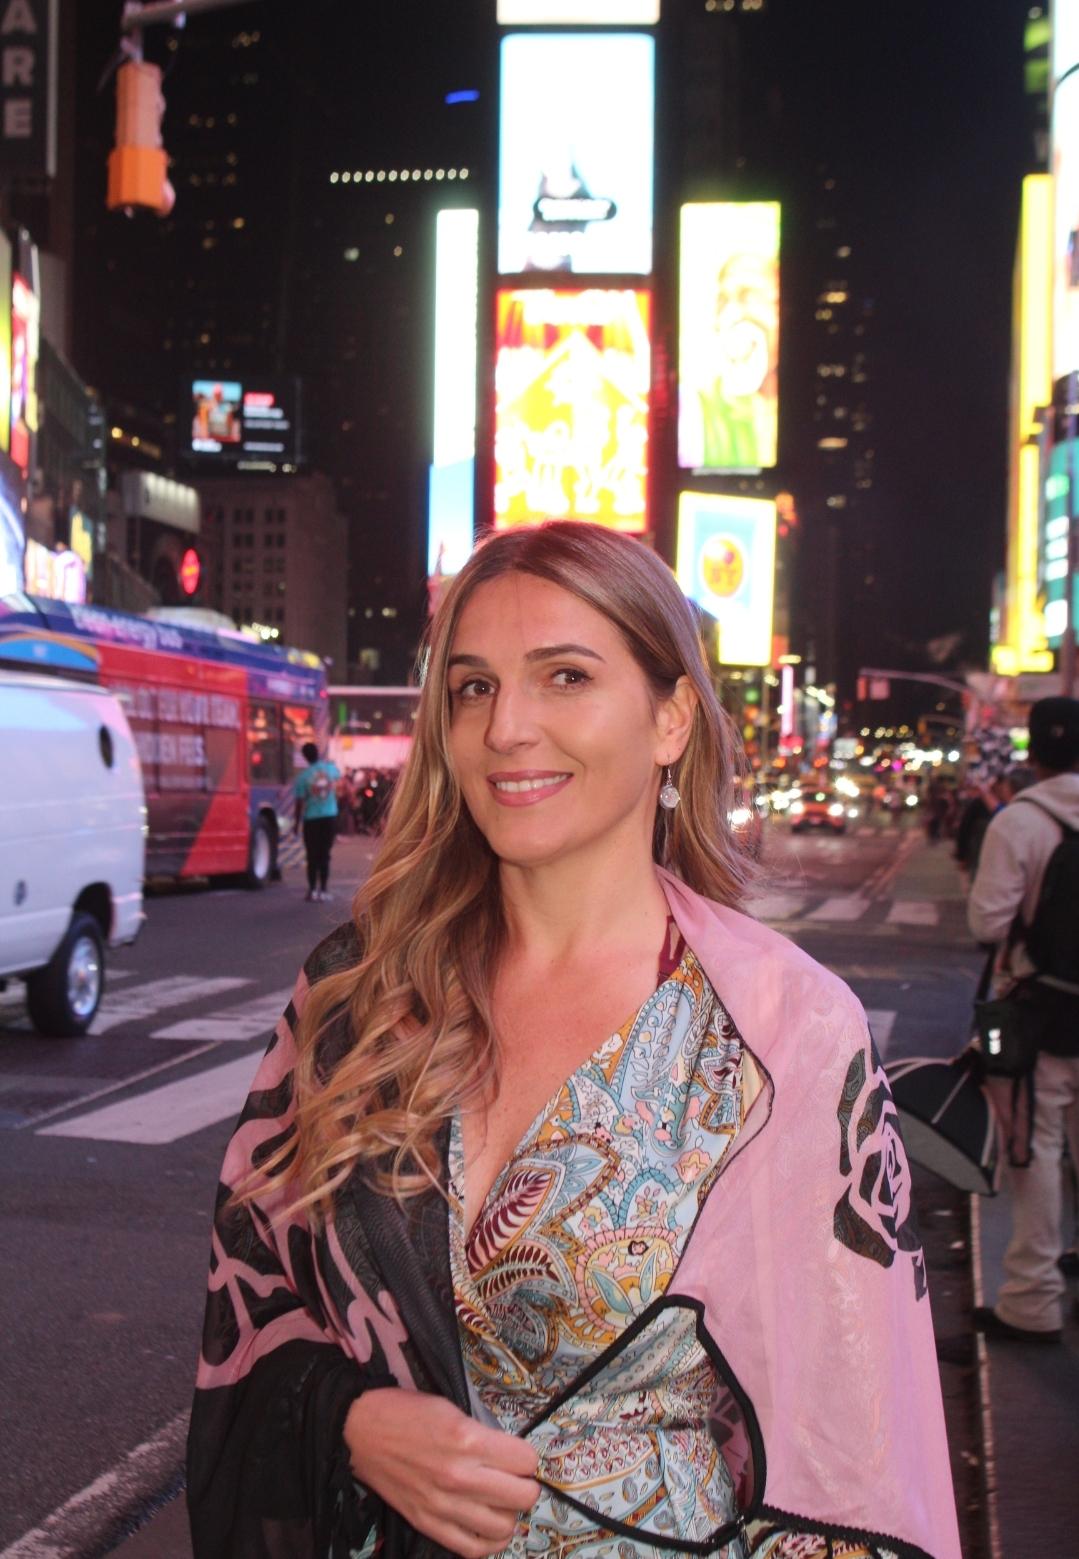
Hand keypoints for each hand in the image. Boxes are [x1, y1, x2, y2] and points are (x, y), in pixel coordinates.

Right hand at [344, 1387, 540, 1557]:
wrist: (360, 1429)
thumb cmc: (406, 1412)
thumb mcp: (452, 1409)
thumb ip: (482, 1435)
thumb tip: (510, 1456)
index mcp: (468, 1440)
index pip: (525, 1461)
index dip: (527, 1458)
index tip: (520, 1457)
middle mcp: (460, 1476)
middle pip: (522, 1497)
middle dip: (526, 1487)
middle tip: (517, 1480)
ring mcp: (443, 1505)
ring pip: (503, 1526)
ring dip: (509, 1514)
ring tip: (501, 1502)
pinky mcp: (427, 1523)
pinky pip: (471, 1548)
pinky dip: (489, 1542)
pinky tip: (489, 1528)